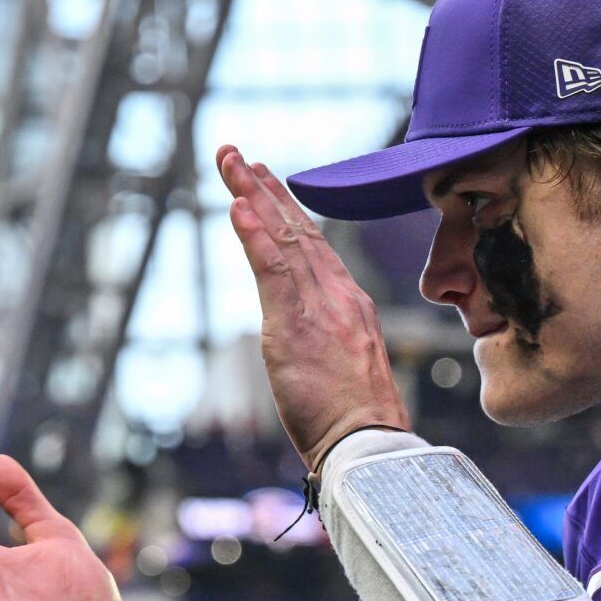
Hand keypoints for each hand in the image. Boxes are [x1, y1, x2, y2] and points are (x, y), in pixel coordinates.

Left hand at [216, 145, 410, 469]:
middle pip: (297, 230)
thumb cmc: (357, 421)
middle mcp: (339, 296)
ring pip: (284, 238)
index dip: (286, 210)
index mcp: (351, 305)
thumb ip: (327, 339)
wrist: (370, 445)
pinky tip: (237, 207)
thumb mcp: (346, 368)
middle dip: (264, 189)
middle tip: (235, 155)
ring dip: (252, 197)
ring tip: (230, 163)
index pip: (313, 246)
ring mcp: (321, 307)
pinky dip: (255, 235)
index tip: (263, 182)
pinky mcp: (297, 326)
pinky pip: (273, 271)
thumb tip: (307, 336)